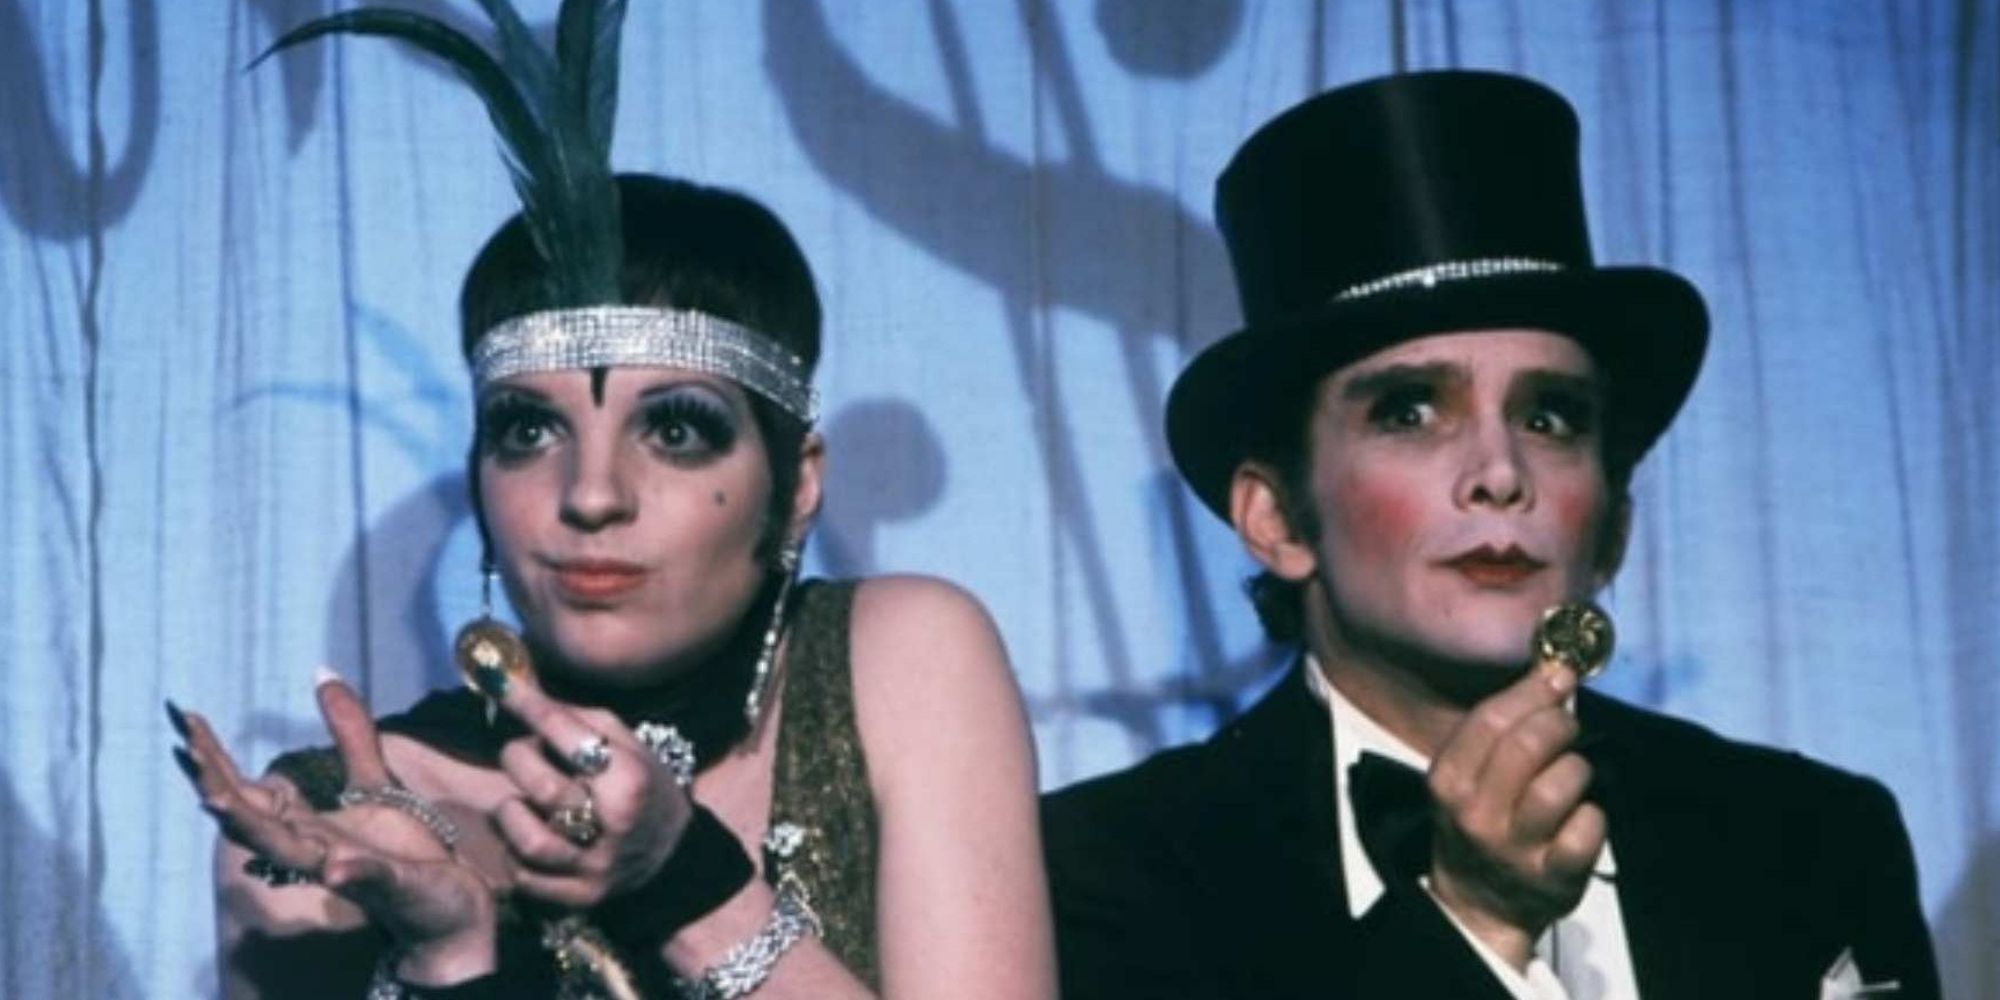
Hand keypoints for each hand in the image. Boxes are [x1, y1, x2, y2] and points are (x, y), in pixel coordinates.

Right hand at [171, 676, 505, 983]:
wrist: (445, 904)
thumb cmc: (401, 847)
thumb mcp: (375, 780)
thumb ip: (350, 733)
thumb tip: (321, 674)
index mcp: (303, 824)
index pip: (245, 789)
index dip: (214, 757)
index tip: (187, 718)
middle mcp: (310, 848)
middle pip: (249, 817)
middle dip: (214, 784)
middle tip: (187, 748)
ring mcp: (343, 869)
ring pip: (285, 849)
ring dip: (249, 825)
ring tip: (214, 797)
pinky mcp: (386, 886)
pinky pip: (363, 878)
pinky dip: (348, 872)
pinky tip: (331, 867)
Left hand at [484, 669, 697, 908]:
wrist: (675, 853)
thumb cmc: (643, 785)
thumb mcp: (625, 743)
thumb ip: (574, 718)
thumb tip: (516, 689)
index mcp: (629, 777)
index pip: (564, 731)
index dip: (526, 703)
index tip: (498, 681)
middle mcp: (615, 824)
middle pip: (541, 786)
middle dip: (518, 760)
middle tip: (523, 754)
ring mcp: (598, 866)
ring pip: (527, 841)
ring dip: (510, 814)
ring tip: (519, 803)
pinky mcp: (581, 898)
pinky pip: (526, 880)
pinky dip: (514, 855)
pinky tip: (526, 836)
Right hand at [1424, 661, 1603, 967]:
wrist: (1479, 903)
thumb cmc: (1480, 822)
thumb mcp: (1466, 776)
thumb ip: (1500, 729)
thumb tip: (1554, 673)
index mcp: (1448, 781)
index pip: (1489, 719)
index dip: (1532, 691)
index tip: (1558, 675)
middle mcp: (1476, 814)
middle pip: (1527, 745)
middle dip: (1559, 724)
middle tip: (1568, 727)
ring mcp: (1514, 848)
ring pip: (1561, 785)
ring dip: (1578, 770)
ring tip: (1573, 777)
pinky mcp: (1553, 876)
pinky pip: (1588, 828)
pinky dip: (1594, 816)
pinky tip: (1582, 817)